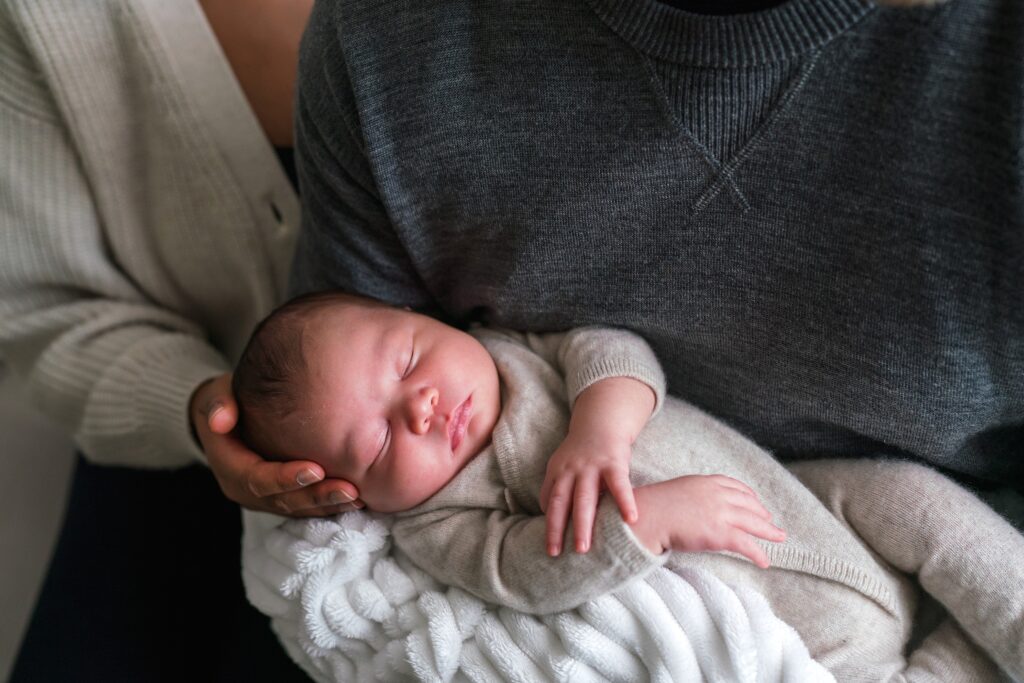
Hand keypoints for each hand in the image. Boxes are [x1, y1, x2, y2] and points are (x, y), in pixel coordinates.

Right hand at [190, 373, 363, 515]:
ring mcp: (267, 499)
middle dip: (317, 496)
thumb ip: (218, 404)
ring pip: (299, 509)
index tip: (316, 468)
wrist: (224, 420)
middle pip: (284, 501)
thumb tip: (219, 419)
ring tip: (359, 498)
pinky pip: (307, 507)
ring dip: (329, 505)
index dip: (286, 478)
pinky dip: (331, 505)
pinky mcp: (284, 499)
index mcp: (231, 470)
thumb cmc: (227, 402)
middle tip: (349, 489)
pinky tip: (359, 499)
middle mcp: (248, 491)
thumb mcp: (217, 397)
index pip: (258, 480)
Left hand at [539, 430, 636, 556]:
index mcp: (557, 472)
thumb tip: (547, 516)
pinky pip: (619, 485)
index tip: (549, 545)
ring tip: (583, 549)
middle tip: (555, 553)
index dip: (548, 522)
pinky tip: (631, 519)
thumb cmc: (582, 453)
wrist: (601, 423)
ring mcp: (591, 466)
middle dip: (557, 529)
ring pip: (585, 498)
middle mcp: (571, 470)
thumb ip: (557, 488)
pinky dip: (625, 502)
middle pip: (562, 502)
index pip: (549, 500)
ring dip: (582, 524)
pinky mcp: (614, 463)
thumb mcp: (563, 466)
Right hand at [631, 475, 785, 567]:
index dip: (750, 497)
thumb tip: (698, 508)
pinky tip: (765, 561)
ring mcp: (720, 513)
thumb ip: (694, 496)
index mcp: (707, 483)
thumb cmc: (654, 507)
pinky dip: (758, 553)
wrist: (647, 517)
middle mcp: (718, 494)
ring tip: (780, 538)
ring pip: (753, 522)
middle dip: (762, 513)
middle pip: (749, 503)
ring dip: (769, 532)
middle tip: (770, 522)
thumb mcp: (679, 491)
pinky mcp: (720, 533)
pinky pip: (746, 544)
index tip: (756, 503)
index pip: (736, 487)